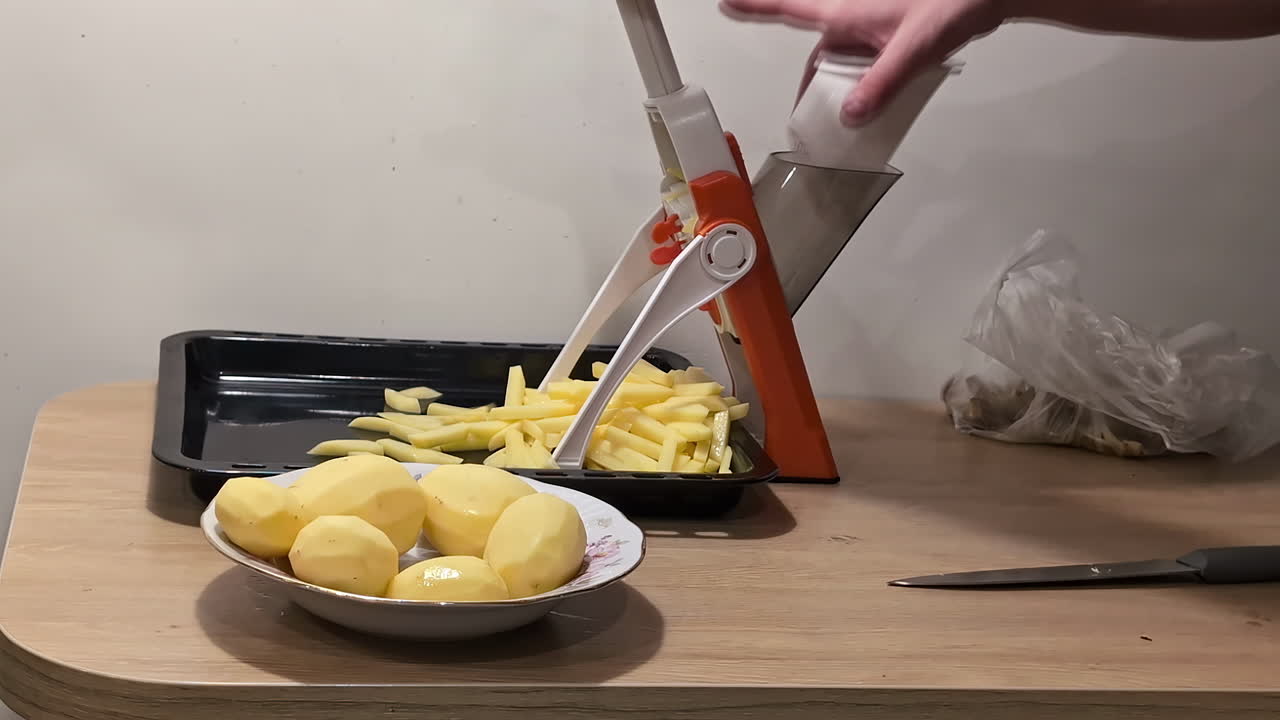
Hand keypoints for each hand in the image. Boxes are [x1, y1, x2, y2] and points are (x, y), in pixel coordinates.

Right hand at [720, 0, 1002, 125]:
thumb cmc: (949, 6)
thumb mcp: (910, 51)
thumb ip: (880, 85)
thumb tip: (851, 115)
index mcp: (844, 13)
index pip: (787, 8)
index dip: (754, 6)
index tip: (726, 3)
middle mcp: (850, 16)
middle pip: (815, 53)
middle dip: (811, 84)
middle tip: (807, 116)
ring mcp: (869, 25)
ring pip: (840, 60)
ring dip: (840, 86)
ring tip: (847, 119)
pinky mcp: (887, 33)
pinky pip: (863, 61)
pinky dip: (864, 82)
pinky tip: (878, 102)